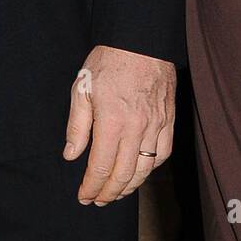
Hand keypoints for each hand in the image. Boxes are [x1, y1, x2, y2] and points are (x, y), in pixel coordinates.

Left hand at [64, 45, 175, 203]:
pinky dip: (151, 168)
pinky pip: (163, 153)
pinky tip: (140, 171)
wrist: (140, 39)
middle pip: (124, 175)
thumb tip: (71, 154)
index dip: (91, 187)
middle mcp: (137, 128)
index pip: (101, 167)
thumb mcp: (82, 88)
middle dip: (109, 193)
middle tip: (97, 200)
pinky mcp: (169, 119)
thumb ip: (77, 125)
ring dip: (130, 187)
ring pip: (145, 169)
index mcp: (112, 122)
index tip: (84, 196)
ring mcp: (156, 125)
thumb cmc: (108, 61)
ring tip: (116, 192)